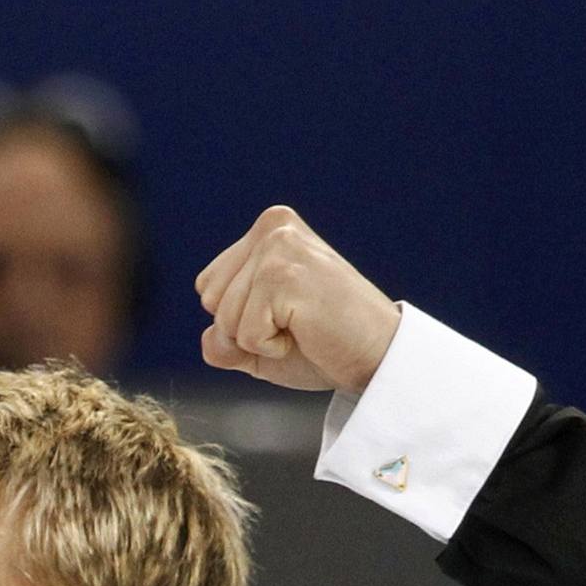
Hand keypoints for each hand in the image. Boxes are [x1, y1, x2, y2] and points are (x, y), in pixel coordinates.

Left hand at [195, 206, 401, 394]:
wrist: (377, 357)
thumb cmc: (324, 346)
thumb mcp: (258, 343)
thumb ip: (223, 340)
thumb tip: (209, 339)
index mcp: (268, 229)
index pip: (208, 287)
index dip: (239, 319)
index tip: (286, 316)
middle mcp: (273, 228)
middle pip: (211, 302)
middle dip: (245, 330)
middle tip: (297, 324)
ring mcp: (279, 249)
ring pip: (225, 320)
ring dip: (261, 341)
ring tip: (304, 327)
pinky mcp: (284, 277)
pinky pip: (245, 335)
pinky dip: (272, 349)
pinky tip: (307, 333)